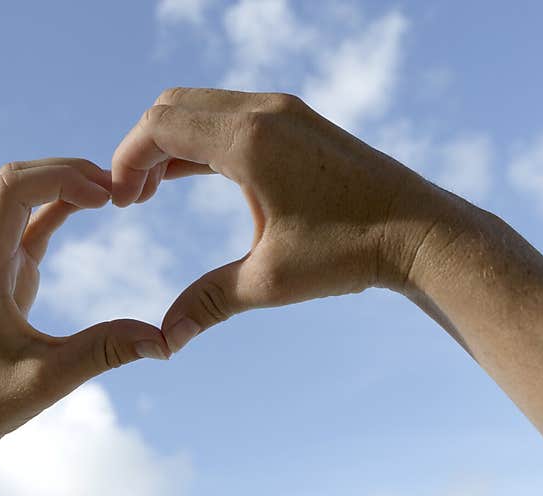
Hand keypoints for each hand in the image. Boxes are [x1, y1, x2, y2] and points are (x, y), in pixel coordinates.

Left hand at [0, 158, 169, 457]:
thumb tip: (163, 340)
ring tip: (111, 193)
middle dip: (67, 173)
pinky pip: (26, 219)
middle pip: (13, 180)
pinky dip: (59, 205)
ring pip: (17, 194)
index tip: (107, 196)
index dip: (61, 179)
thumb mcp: (50, 379)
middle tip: (118, 188)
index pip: (10, 191)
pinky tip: (93, 204)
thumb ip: (105, 352)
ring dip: (62, 184)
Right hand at [111, 87, 444, 351]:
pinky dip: (202, 140)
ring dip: (171, 143)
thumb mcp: (270, 280)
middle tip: (132, 199)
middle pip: (173, 107)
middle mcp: (264, 112)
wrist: (423, 232)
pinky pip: (231, 116)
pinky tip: (194, 178)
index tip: (119, 202)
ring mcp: (285, 111)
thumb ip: (209, 301)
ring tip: (154, 192)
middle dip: (141, 148)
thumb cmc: (350, 253)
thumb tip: (167, 340)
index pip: (159, 126)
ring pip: (201, 107)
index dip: (125, 160)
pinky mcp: (299, 121)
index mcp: (249, 141)